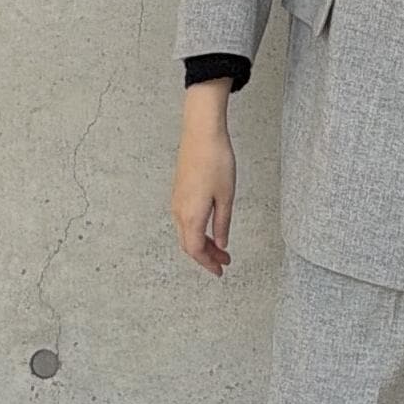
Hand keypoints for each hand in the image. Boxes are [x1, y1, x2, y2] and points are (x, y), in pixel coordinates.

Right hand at [171, 80, 235, 274]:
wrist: (201, 133)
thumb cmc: (216, 161)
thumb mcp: (226, 197)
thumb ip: (222, 224)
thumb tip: (222, 244)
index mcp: (191, 215)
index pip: (196, 250)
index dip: (208, 263)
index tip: (220, 271)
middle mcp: (179, 211)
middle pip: (189, 245)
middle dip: (206, 257)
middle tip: (224, 262)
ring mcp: (177, 201)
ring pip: (186, 233)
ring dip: (202, 244)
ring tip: (221, 248)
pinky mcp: (178, 192)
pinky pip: (184, 221)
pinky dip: (197, 231)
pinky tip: (210, 229)